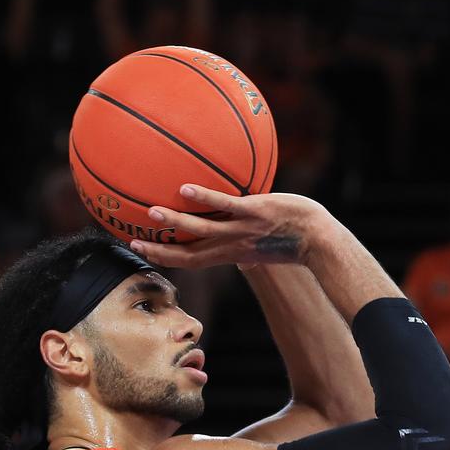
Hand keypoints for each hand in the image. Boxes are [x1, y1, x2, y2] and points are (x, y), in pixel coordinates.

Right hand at [129, 184, 329, 268]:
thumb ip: (240, 241)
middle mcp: (230, 246)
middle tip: (133, 241)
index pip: (190, 260)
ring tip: (152, 213)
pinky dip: (204, 198)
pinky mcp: (253, 212)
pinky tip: (185, 189)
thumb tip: (229, 233)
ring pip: (201, 229)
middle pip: (186, 253)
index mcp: (228, 255)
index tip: (142, 251)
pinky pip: (224, 205)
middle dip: (159, 250)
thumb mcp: (259, 246)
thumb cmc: (291, 239)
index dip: (164, 258)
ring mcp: (240, 230)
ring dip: (175, 223)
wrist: (316, 240)